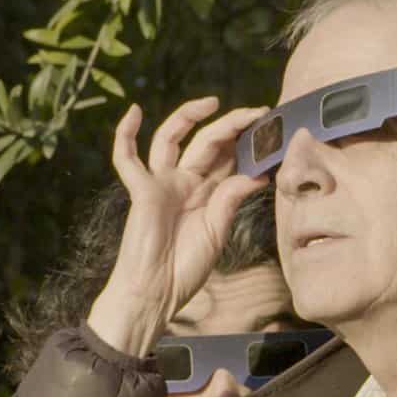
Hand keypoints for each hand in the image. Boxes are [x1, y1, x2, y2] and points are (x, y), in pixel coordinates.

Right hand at [85, 97, 269, 357]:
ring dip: (189, 116)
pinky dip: (125, 135)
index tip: (271, 129)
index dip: (246, 143)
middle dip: (231, 126)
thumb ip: (231, 199)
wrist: (155, 293)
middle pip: (206, 143)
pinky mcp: (142, 191)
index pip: (227, 159)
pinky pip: (127, 159)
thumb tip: (257, 174)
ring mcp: (161, 184)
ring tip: (213, 102)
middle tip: (256, 112)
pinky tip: (133, 112)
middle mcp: (183, 183)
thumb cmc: (184, 270)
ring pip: (172, 138)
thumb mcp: (217, 232)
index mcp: (204, 194)